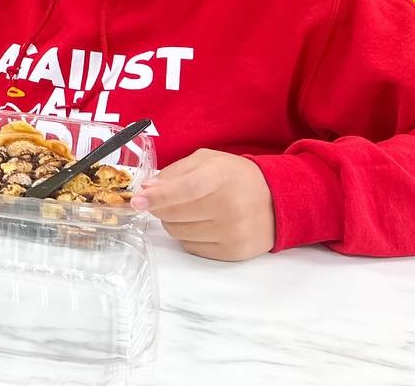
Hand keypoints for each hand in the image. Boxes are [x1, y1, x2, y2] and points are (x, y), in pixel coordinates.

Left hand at [130, 148, 275, 260]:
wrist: (277, 201)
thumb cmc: (237, 177)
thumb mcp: (208, 161)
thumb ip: (175, 172)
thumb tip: (148, 189)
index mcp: (221, 177)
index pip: (184, 190)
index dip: (158, 197)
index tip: (137, 200)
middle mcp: (230, 207)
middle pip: (174, 215)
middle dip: (160, 207)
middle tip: (164, 200)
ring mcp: (233, 233)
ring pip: (178, 233)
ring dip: (173, 221)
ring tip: (190, 210)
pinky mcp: (233, 252)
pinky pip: (191, 247)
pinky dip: (187, 235)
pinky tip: (201, 223)